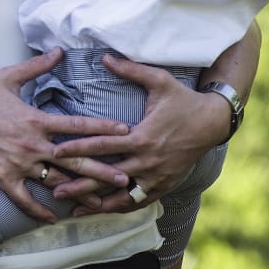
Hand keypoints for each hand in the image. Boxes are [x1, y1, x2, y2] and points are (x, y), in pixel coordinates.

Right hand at [0, 48, 130, 222]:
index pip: (76, 125)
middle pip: (74, 159)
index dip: (102, 128)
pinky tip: (54, 218)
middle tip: (126, 176)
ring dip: (79, 191)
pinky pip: (25, 199)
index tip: (125, 132)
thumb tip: (58, 51)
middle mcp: (31, 144)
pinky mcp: (3, 178)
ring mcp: (18, 164)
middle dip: (102, 168)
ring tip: (101, 200)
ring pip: (55, 181)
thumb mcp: (7, 77)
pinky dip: (40, 210)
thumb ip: (37, 67)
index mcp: (35, 119)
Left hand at [52, 55, 227, 213]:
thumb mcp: (159, 81)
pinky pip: (139, 201)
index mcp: (142, 136)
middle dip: (80, 184)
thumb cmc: (183, 99)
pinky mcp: (164, 185)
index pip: (103, 145)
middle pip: (107, 176)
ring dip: (98, 204)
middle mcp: (148, 161)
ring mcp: (157, 176)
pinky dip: (120, 208)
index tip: (55, 152)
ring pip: (122, 196)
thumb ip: (130, 69)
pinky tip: (103, 211)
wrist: (213, 123)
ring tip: (75, 211)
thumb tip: (105, 57)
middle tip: (55, 190)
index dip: (78, 148)